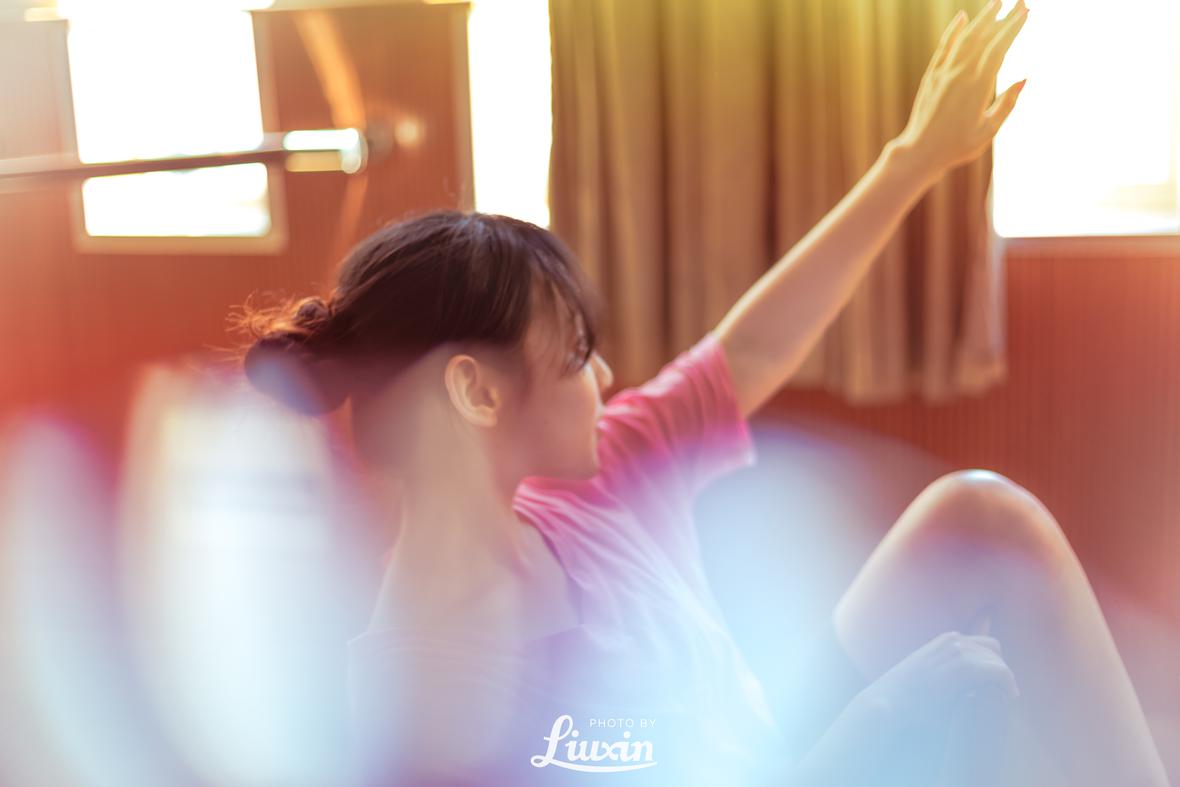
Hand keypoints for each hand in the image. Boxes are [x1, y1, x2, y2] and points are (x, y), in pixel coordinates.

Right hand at [855, 630, 1020, 728]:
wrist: (889, 703)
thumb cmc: (907, 698)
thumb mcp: (928, 676)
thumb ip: (947, 673)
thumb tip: (969, 686)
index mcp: (944, 641)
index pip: (983, 645)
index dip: (992, 665)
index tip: (996, 686)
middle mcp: (952, 640)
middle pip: (994, 650)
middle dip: (1000, 670)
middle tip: (1003, 693)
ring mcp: (957, 651)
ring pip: (998, 661)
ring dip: (1004, 679)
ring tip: (1006, 697)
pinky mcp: (963, 667)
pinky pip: (999, 671)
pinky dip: (1007, 684)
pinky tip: (1008, 697)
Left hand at [894, 0, 1029, 179]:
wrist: (919, 152)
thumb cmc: (956, 146)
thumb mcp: (988, 130)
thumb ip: (1006, 105)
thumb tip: (1023, 79)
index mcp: (977, 88)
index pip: (998, 49)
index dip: (1012, 29)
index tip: (1026, 13)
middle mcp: (959, 75)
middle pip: (984, 38)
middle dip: (1003, 18)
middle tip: (1019, 2)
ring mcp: (943, 74)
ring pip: (964, 38)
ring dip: (981, 19)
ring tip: (996, 3)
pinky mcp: (931, 77)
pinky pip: (943, 48)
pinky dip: (953, 31)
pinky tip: (962, 17)